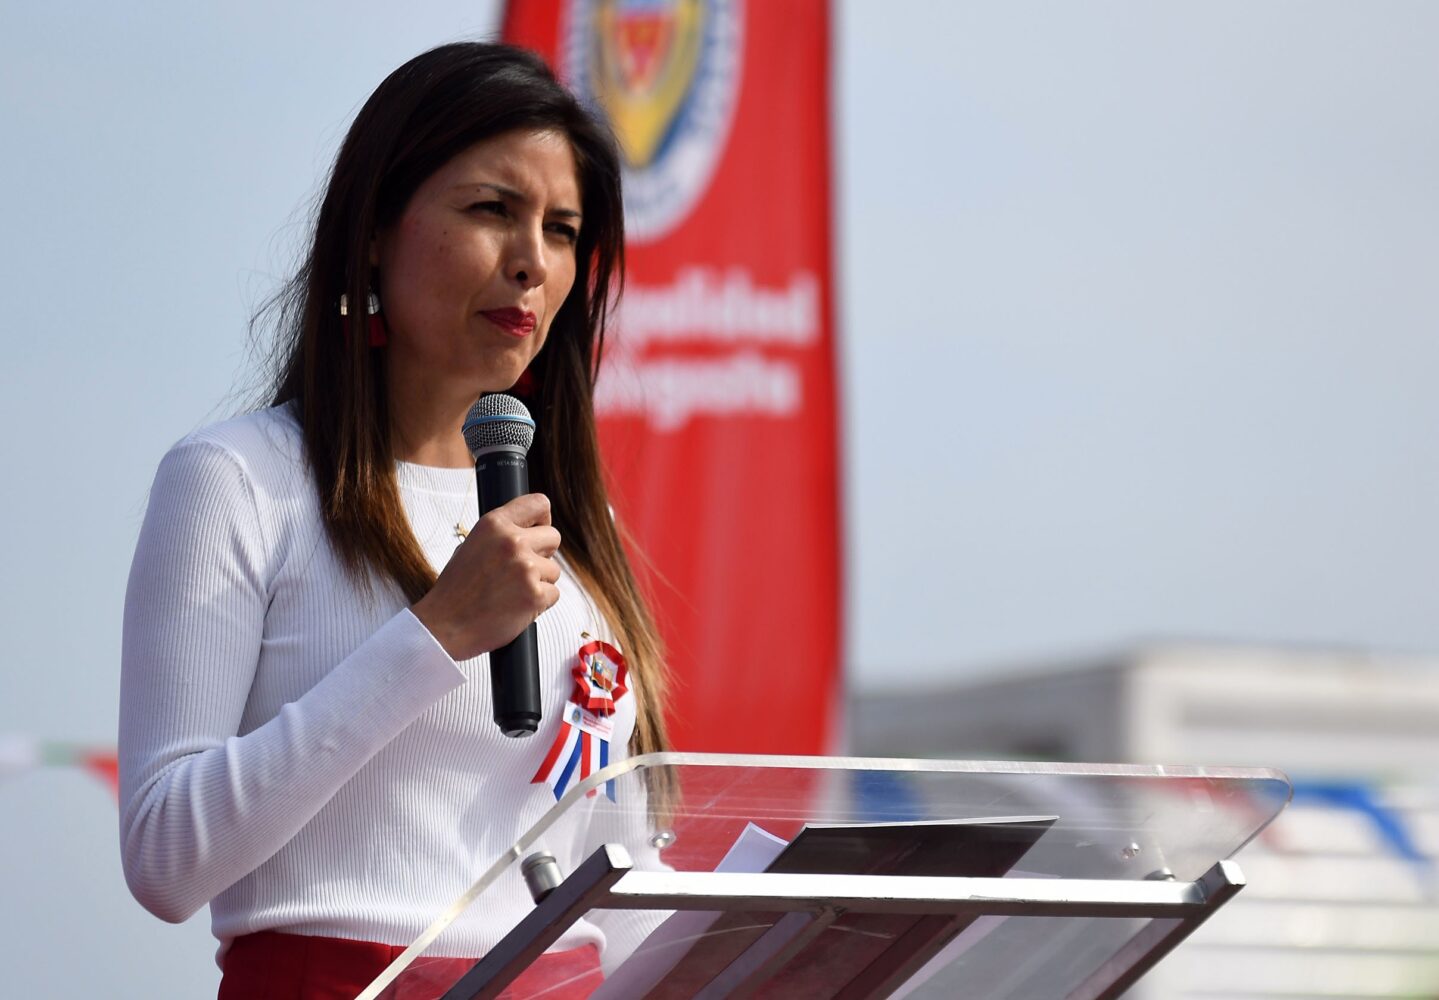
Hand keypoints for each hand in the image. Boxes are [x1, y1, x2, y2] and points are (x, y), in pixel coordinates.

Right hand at [411, 493, 560, 660]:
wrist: (444, 626)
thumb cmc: (456, 590)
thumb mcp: (472, 546)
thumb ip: (501, 535)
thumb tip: (531, 531)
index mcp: (494, 524)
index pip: (538, 503)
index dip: (543, 518)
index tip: (540, 529)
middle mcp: (512, 541)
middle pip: (554, 537)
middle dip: (543, 554)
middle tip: (523, 570)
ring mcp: (525, 568)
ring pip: (554, 570)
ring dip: (540, 582)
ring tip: (511, 592)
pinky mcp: (535, 595)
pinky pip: (553, 594)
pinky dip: (539, 603)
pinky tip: (515, 606)